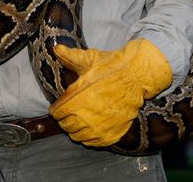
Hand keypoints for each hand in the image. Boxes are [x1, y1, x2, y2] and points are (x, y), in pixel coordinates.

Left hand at [49, 38, 171, 146]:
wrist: (137, 75)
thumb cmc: (111, 66)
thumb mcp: (89, 59)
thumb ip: (70, 57)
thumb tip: (56, 48)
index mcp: (78, 99)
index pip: (58, 113)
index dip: (57, 108)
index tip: (59, 105)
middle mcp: (88, 117)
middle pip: (66, 126)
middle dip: (65, 119)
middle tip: (70, 111)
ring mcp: (101, 128)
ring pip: (79, 137)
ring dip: (76, 129)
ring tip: (80, 119)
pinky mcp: (113, 134)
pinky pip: (95, 143)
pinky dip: (90, 138)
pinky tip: (92, 127)